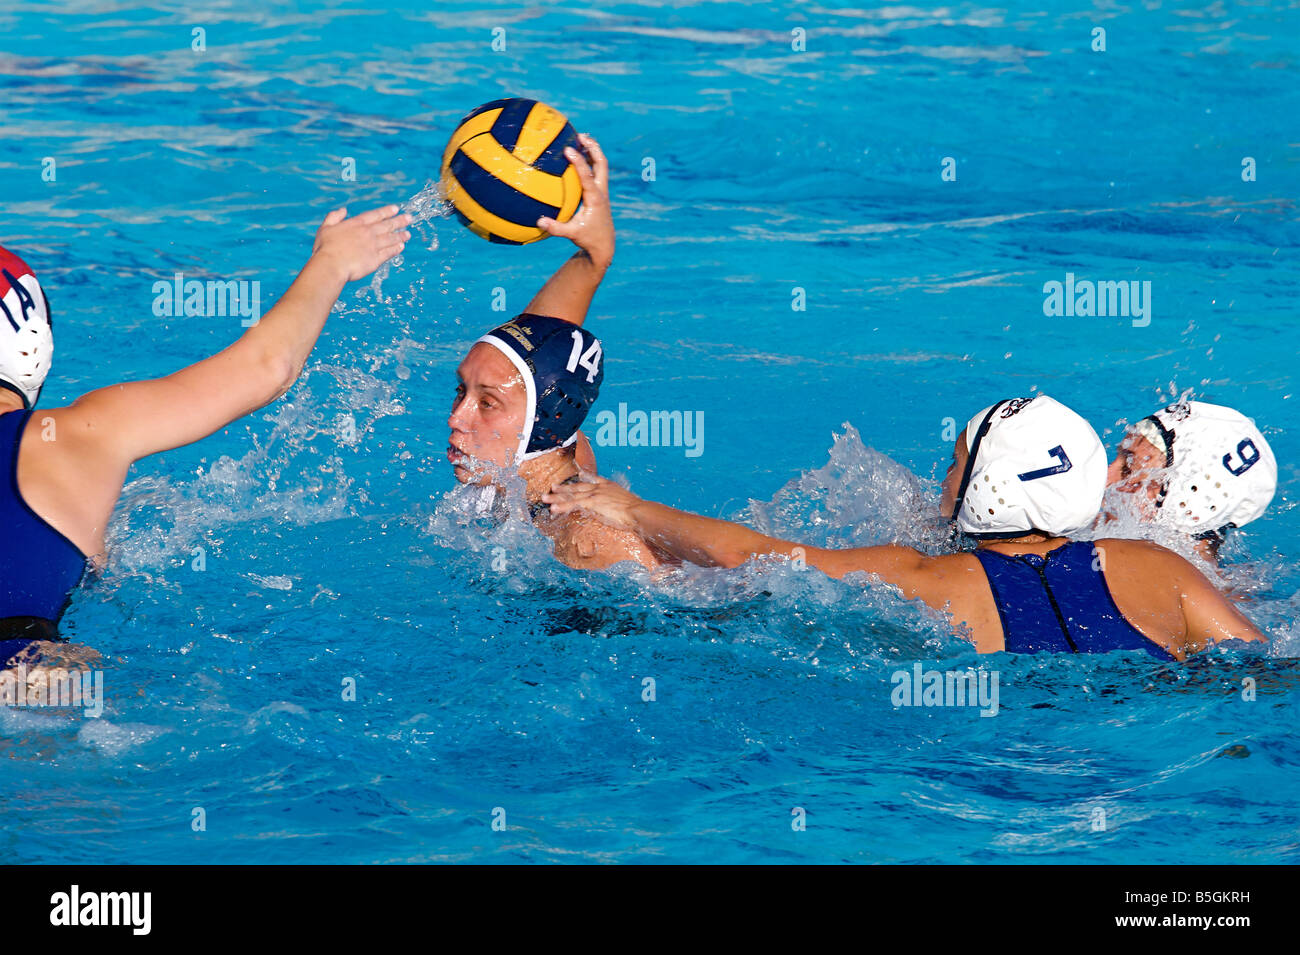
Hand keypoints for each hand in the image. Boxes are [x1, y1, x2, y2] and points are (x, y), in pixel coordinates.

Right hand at [311, 205, 411, 282]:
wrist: (331, 266)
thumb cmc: (325, 248)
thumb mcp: (325, 228)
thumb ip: (334, 217)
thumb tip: (343, 210)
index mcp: (356, 224)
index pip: (375, 215)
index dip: (387, 211)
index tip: (396, 209)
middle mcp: (368, 233)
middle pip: (387, 225)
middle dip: (400, 221)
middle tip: (409, 218)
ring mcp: (373, 246)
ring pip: (391, 239)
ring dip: (401, 235)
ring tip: (408, 234)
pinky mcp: (376, 259)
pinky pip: (389, 252)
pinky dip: (396, 249)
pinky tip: (401, 247)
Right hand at [537, 134, 613, 268]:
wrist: (604, 244)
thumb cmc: (588, 239)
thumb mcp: (571, 234)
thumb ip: (556, 228)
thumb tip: (539, 221)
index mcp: (595, 198)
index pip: (587, 176)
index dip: (578, 161)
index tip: (568, 149)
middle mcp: (601, 191)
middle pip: (601, 163)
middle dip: (593, 147)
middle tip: (580, 135)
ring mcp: (602, 190)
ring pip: (600, 165)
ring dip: (592, 150)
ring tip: (580, 137)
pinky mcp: (599, 192)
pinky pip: (595, 171)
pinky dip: (588, 161)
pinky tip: (576, 155)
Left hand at [542, 475, 640, 529]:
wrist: (639, 512)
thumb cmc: (638, 512)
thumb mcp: (629, 504)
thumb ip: (621, 505)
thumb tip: (623, 511)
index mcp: (609, 485)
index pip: (593, 479)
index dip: (584, 478)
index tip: (578, 474)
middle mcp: (600, 487)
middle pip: (578, 487)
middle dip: (564, 488)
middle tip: (553, 487)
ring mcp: (595, 494)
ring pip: (571, 495)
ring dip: (557, 497)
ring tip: (545, 498)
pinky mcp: (592, 502)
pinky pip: (573, 504)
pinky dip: (562, 506)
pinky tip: (553, 508)